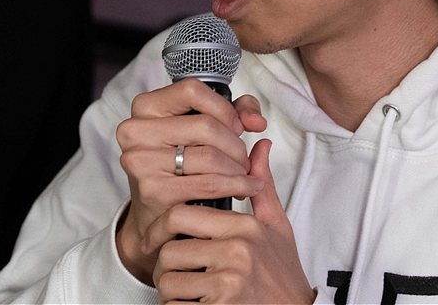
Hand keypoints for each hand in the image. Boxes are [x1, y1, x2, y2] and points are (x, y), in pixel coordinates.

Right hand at [115, 79, 267, 284]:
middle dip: (235, 144)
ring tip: (243, 174)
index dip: (222, 108)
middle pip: (206, 125)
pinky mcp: (153, 190)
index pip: (191, 90)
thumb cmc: (180, 164)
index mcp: (145, 107)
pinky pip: (209, 184)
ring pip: (211, 156)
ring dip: (238, 168)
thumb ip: (236, 112)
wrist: (155, 214)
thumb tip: (256, 121)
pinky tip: (244, 189)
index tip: (235, 126)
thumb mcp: (202, 127)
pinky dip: (236, 186)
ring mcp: (141, 161)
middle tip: (242, 158)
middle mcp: (135, 131)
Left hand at [152, 139, 314, 304]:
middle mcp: (236, 253)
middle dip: (164, 267)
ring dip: (171, 293)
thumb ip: (262, 187)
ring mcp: (228, 284)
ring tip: (188, 293)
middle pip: (168, 253)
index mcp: (244, 227)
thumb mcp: (276, 228)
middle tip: (171, 273)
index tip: (154, 241)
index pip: (180, 215)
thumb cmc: (283, 276)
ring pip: (169, 284)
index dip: (159, 229)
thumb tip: (260, 146)